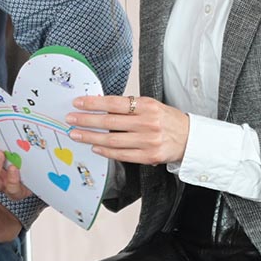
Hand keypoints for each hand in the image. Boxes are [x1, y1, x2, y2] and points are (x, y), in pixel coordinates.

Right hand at [0, 127, 32, 199]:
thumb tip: (0, 111)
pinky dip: (11, 180)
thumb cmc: (18, 151)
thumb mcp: (8, 139)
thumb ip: (1, 131)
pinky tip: (14, 169)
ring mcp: (0, 183)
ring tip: (0, 154)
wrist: (37, 172)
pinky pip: (11, 190)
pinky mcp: (15, 191)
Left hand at [66, 95, 189, 165]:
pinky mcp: (149, 157)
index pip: (114, 103)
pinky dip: (106, 151)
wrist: (190, 138)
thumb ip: (129, 107)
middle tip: (71, 119)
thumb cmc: (167, 120)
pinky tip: (94, 147)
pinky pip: (122, 155)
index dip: (93, 103)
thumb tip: (100, 106)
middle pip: (110, 122)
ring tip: (77, 134)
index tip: (78, 103)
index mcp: (147, 106)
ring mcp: (148, 141)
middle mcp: (148, 123)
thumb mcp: (151, 106)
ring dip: (91, 137)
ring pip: (113, 141)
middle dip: (86, 120)